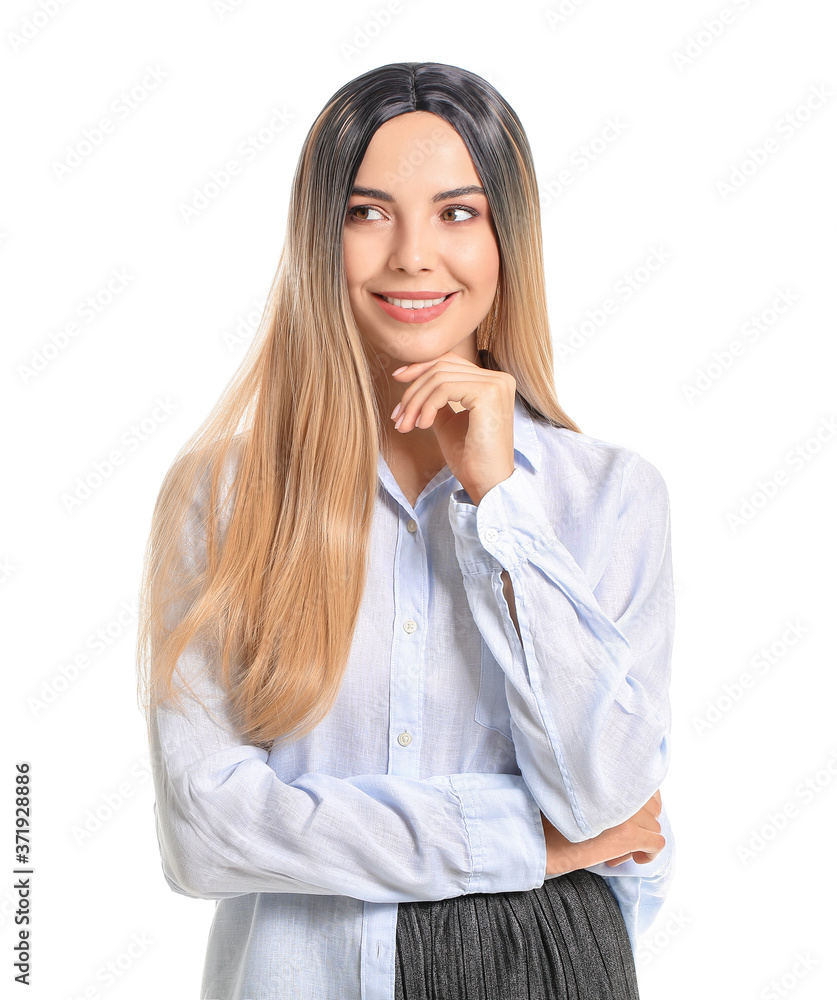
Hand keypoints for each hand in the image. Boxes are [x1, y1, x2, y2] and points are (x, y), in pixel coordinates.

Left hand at [390, 351, 515, 503]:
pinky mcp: (488, 393)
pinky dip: (427, 406)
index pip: (449, 362)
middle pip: (441, 368)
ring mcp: (496, 384)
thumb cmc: (469, 458)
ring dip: (415, 402)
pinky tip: (423, 426)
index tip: (397, 379)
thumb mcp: (448, 421)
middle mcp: (499, 378)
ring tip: (407, 425)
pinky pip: (444, 389)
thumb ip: (437, 399)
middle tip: (398, 417)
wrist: (487, 482)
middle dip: (412, 392)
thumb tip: (415, 382)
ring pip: (439, 378)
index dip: (420, 367)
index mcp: (492, 382)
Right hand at [541, 790, 664, 876]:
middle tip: (620, 836)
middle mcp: (623, 788)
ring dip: (641, 839)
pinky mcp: (629, 834)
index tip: (627, 817)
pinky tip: (635, 857)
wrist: (541, 836)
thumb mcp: (583, 792)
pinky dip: (650, 854)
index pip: (646, 786)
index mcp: (613, 775)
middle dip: (641, 823)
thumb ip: (607, 790)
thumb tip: (635, 806)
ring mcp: (628, 811)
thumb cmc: (555, 815)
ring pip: (654, 827)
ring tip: (617, 848)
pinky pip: (656, 844)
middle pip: (653, 808)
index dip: (639, 806)